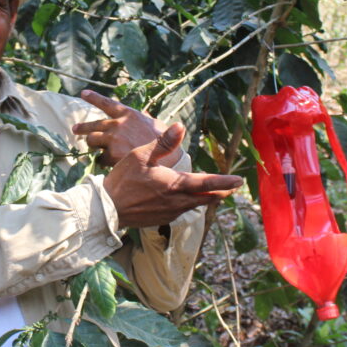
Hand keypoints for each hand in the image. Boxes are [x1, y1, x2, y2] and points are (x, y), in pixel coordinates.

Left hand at [72, 90, 180, 167]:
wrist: (167, 158)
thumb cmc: (164, 142)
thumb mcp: (155, 124)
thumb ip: (145, 119)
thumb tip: (144, 114)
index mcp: (128, 114)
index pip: (107, 103)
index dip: (94, 98)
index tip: (83, 93)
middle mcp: (118, 124)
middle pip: (93, 125)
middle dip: (82, 127)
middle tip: (75, 129)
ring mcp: (113, 139)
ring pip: (92, 140)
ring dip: (94, 146)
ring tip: (96, 151)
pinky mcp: (111, 154)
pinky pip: (100, 159)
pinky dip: (102, 162)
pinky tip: (108, 165)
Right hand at [104, 123, 242, 228]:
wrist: (107, 209)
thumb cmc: (123, 179)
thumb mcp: (141, 155)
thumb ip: (163, 142)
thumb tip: (180, 126)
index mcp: (175, 184)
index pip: (207, 183)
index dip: (225, 182)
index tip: (240, 181)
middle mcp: (177, 202)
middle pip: (207, 198)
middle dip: (220, 192)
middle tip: (231, 188)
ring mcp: (170, 213)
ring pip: (195, 206)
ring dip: (205, 198)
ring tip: (212, 192)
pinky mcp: (162, 220)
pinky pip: (181, 212)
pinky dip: (189, 204)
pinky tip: (184, 200)